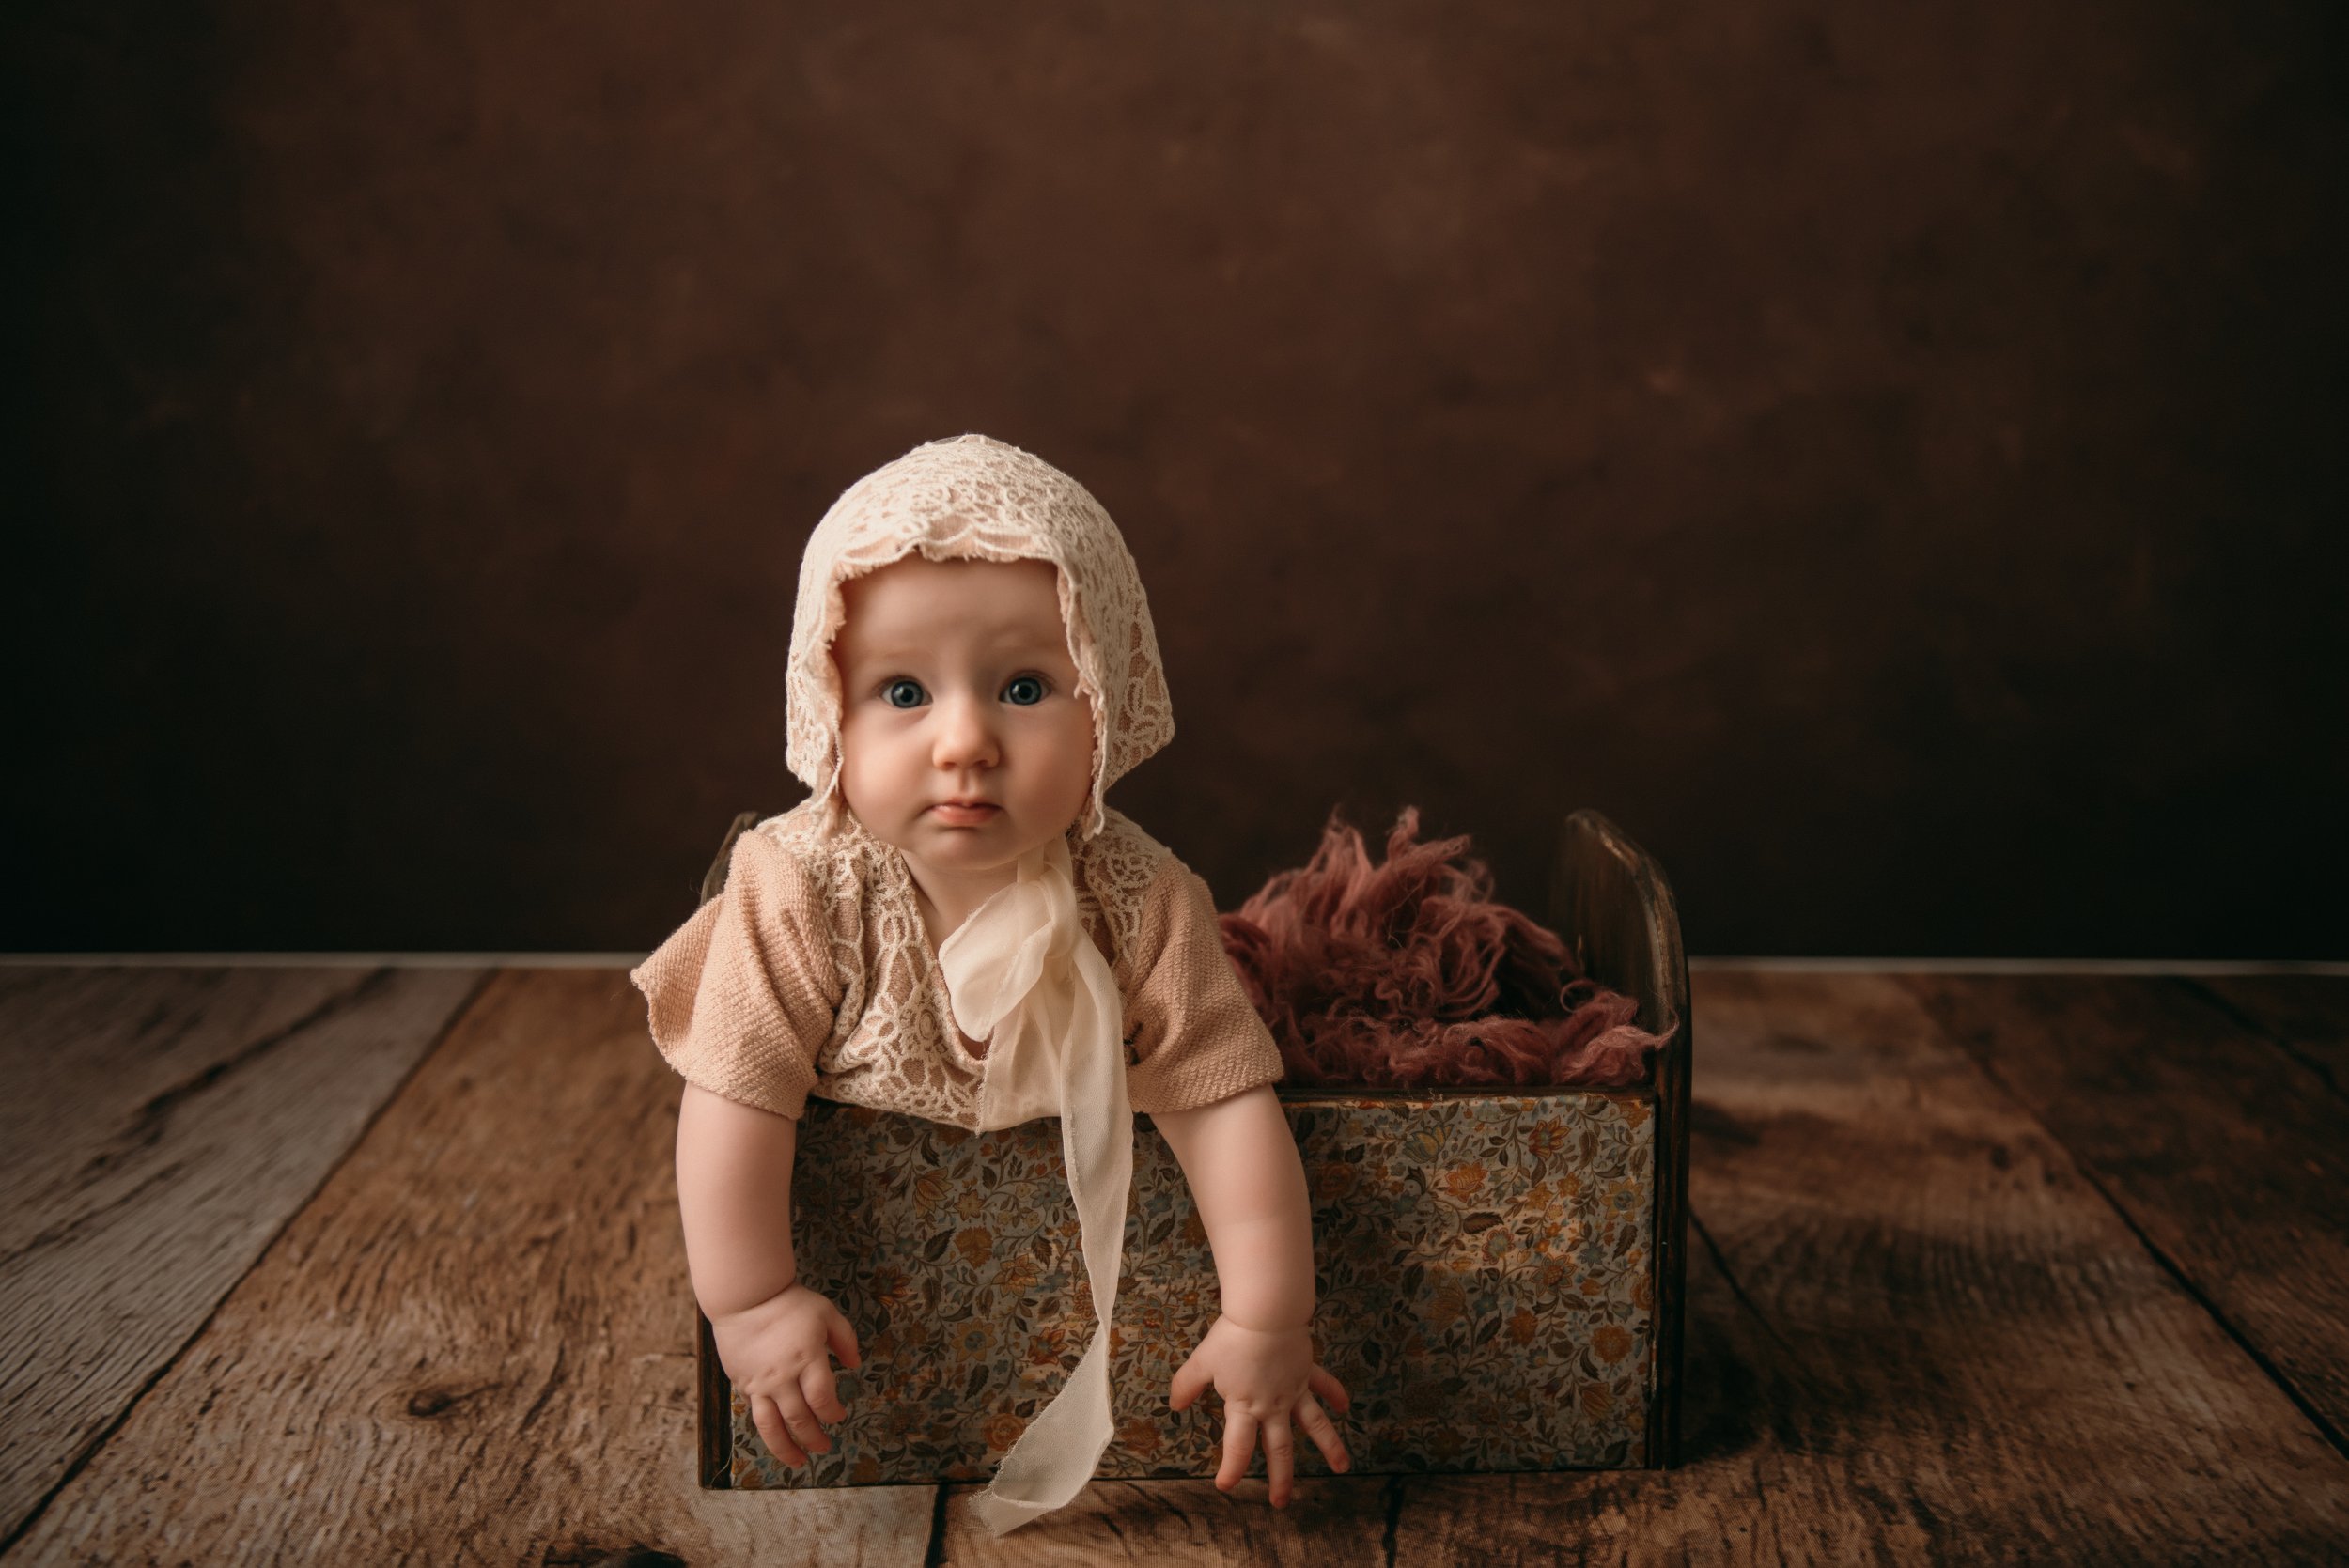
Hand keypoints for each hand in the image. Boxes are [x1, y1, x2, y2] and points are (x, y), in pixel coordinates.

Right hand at [708, 1280, 861, 1465]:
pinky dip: (767, 1428)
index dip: (833, 1414)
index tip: (839, 1416)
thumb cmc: (789, 1303)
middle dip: (814, 1438)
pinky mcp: (742, 1384)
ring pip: (771, 1427)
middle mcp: (782, 1377)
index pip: (823, 1400)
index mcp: (807, 1359)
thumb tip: (857, 1365)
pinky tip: (776, 1434)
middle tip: (824, 1448)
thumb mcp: (826, 1313)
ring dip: (786, 1449)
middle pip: (800, 1419)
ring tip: (798, 1462)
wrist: (745, 1297)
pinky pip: (755, 1413)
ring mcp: (759, 1384)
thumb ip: (845, 1339)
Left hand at [1169, 1315, 1350, 1505]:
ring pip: (1314, 1425)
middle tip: (1282, 1502)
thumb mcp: (1202, 1362)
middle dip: (1281, 1479)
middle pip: (1279, 1449)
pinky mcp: (1307, 1371)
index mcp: (1246, 1407)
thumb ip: (1187, 1385)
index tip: (1225, 1487)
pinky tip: (1344, 1406)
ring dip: (1329, 1447)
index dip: (1231, 1470)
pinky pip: (1324, 1385)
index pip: (1238, 1448)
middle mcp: (1273, 1406)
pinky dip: (1336, 1394)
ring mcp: (1294, 1390)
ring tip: (1341, 1468)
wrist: (1266, 1314)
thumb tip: (1174, 1405)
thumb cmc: (1233, 1338)